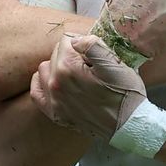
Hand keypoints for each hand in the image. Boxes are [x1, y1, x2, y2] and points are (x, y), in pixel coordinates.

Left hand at [31, 34, 146, 139]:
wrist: (128, 125)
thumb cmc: (125, 93)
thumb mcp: (115, 63)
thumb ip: (92, 45)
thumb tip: (75, 40)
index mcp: (68, 68)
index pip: (67, 40)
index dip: (83, 43)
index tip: (95, 55)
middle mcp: (55, 84)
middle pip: (56, 53)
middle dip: (72, 54)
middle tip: (91, 66)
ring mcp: (53, 100)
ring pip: (45, 69)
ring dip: (58, 66)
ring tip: (77, 73)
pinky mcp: (55, 114)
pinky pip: (37, 92)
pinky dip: (43, 83)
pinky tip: (56, 82)